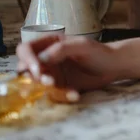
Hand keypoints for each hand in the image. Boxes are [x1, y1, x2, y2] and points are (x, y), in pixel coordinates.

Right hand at [16, 34, 139, 102]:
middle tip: (49, 82)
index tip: (37, 70)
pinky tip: (75, 94)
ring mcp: (52, 74)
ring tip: (68, 90)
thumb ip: (61, 50)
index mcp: (48, 44)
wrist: (114, 66)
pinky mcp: (60, 87)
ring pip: (38, 85)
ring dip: (49, 89)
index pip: (25, 50)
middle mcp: (46, 59)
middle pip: (26, 69)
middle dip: (35, 77)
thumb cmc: (99, 51)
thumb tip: (40, 59)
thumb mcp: (82, 46)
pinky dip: (62, 95)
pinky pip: (53, 94)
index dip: (26, 59)